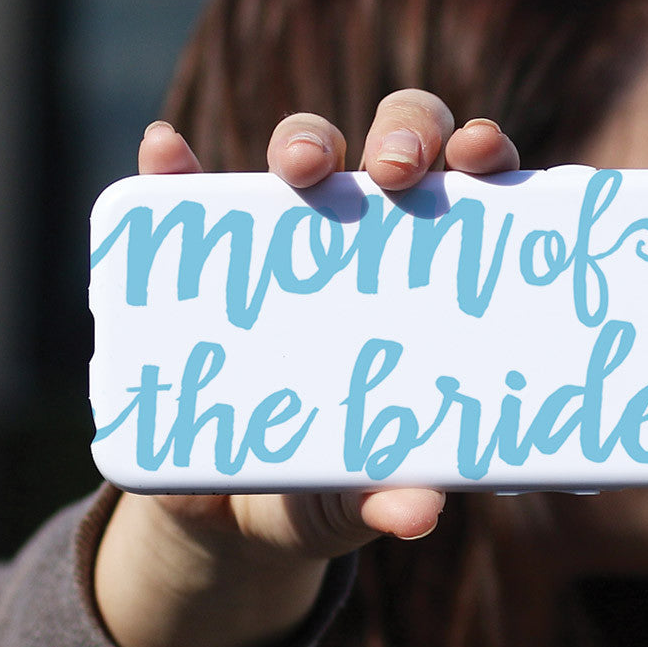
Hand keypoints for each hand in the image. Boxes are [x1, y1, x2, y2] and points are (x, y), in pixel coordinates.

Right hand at [94, 91, 519, 646]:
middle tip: (396, 172)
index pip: (474, 188)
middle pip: (397, 144)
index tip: (482, 155)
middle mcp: (367, 235)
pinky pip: (183, 193)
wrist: (229, 512)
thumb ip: (386, 496)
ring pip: (305, 149)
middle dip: (404, 133)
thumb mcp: (356, 496)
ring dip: (306, 139)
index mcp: (432, 276)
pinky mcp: (204, 255)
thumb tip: (420, 513)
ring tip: (299, 168)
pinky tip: (164, 151)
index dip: (484, 153)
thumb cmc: (327, 486)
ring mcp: (284, 237)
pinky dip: (170, 167)